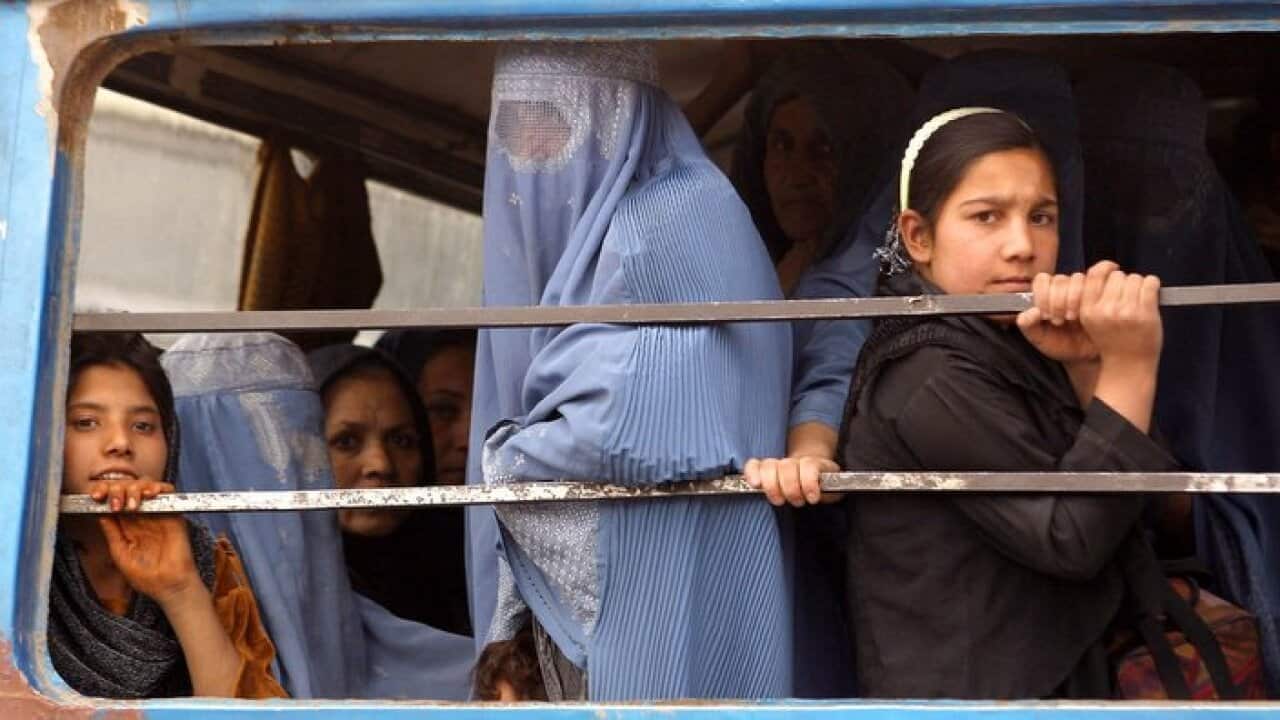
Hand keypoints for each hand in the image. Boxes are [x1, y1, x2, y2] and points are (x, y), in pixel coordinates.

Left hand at [94, 479, 201, 607]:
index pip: (113, 499)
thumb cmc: (145, 577)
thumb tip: (100, 513)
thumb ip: (112, 533)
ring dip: (135, 488)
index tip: (96, 496)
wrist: (168, 587)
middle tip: (115, 503)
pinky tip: (149, 495)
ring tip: (132, 505)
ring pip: (146, 484)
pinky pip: (169, 491)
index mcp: (126, 525)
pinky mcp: (174, 513)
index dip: (104, 492)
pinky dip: (159, 487)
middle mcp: (141, 515)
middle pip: (127, 487)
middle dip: (117, 489)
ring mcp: (158, 513)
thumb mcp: (120, 554)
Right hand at [744, 456, 839, 506]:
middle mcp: (796, 461)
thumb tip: (822, 494)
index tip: (812, 499)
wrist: (816, 473)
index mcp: (816, 464)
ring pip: (769, 466)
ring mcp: (779, 464)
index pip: (809, 465)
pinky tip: (755, 484)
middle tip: (797, 501)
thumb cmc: (825, 487)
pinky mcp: (764, 468)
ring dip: (772, 486)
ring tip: (780, 500)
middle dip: (790, 488)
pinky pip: (753, 465)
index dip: (809, 482)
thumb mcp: (834, 490)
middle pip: (787, 467)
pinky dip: (752, 473)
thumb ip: (830, 492)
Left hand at [1016, 266, 1101, 364]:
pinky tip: (1091, 306)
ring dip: (1074, 298)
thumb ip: (1028, 325)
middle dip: (1058, 301)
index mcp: (1047, 294)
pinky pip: (1101, 276)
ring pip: (1078, 279)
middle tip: (1059, 321)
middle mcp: (1066, 287)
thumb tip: (1032, 312)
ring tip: (1073, 318)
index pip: (1042, 280)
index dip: (1043, 295)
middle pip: (1060, 279)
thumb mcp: (1040, 339)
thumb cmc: (1062, 345)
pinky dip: (1095, 288)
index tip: (1045, 315)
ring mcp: (1085, 288)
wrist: (1086, 356)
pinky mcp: (1103, 289)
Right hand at [1077, 263, 1162, 372]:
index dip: (1106, 269)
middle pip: (1117, 276)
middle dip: (1124, 282)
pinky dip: (1153, 286)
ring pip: (1134, 278)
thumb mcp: (1093, 322)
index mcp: (1088, 311)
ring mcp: (1125, 312)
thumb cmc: (1113, 342)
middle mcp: (1105, 310)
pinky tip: (1150, 296)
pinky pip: (1150, 283)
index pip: (1095, 275)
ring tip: (1138, 300)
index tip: (1112, 270)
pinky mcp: (1145, 313)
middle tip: (1127, 297)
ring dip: (1139, 285)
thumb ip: (1096, 299)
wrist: (1129, 366)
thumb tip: (1109, 270)